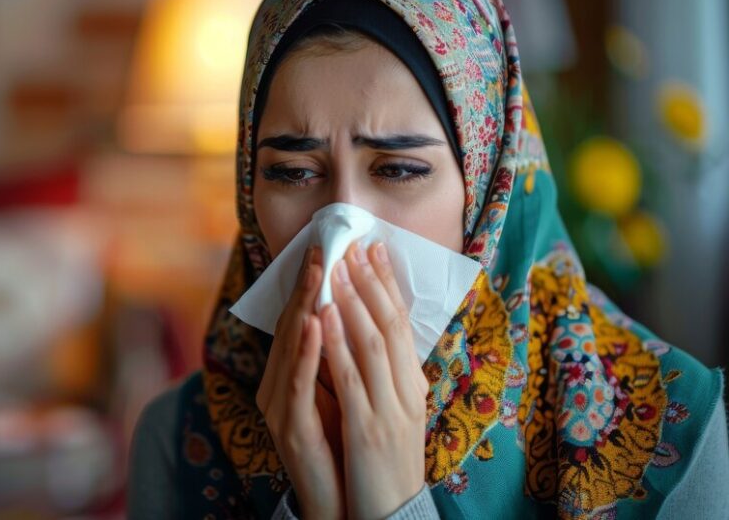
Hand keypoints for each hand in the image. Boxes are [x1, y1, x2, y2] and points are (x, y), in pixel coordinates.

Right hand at [256, 246, 344, 519]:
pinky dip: (306, 350)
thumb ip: (336, 357)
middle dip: (307, 285)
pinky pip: (298, 382)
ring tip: (318, 273)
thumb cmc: (342, 446)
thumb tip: (349, 313)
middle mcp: (276, 385)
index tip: (328, 249)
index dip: (311, 284)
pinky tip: (314, 323)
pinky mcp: (289, 426)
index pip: (299, 320)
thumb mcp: (340, 392)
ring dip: (305, 307)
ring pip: (290, 347)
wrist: (341, 504)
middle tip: (322, 247)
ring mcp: (279, 406)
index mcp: (288, 376)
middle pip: (291, 326)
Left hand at [322, 240, 429, 519]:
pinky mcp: (369, 429)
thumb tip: (378, 340)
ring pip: (372, 344)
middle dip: (372, 281)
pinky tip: (323, 316)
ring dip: (353, 300)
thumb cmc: (389, 467)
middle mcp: (408, 394)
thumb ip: (390, 380)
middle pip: (391, 326)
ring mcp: (390, 410)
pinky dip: (336, 343)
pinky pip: (350, 378)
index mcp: (414, 389)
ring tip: (339, 266)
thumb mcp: (396, 417)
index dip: (389, 285)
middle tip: (356, 244)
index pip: (404, 326)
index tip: (375, 250)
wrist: (393, 515)